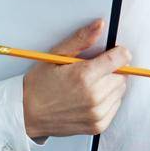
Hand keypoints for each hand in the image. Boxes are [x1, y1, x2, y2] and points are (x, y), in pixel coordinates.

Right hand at [21, 19, 131, 138]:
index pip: (121, 59)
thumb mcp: (56, 56)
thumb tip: (99, 25)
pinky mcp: (98, 125)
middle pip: (122, 75)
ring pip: (120, 90)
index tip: (110, 53)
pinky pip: (115, 105)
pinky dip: (108, 100)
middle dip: (112, 69)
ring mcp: (97, 113)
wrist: (27, 115)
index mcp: (84, 76)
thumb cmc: (39, 85)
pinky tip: (90, 98)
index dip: (117, 53)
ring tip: (88, 85)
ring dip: (110, 85)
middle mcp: (94, 96)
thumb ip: (81, 39)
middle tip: (92, 71)